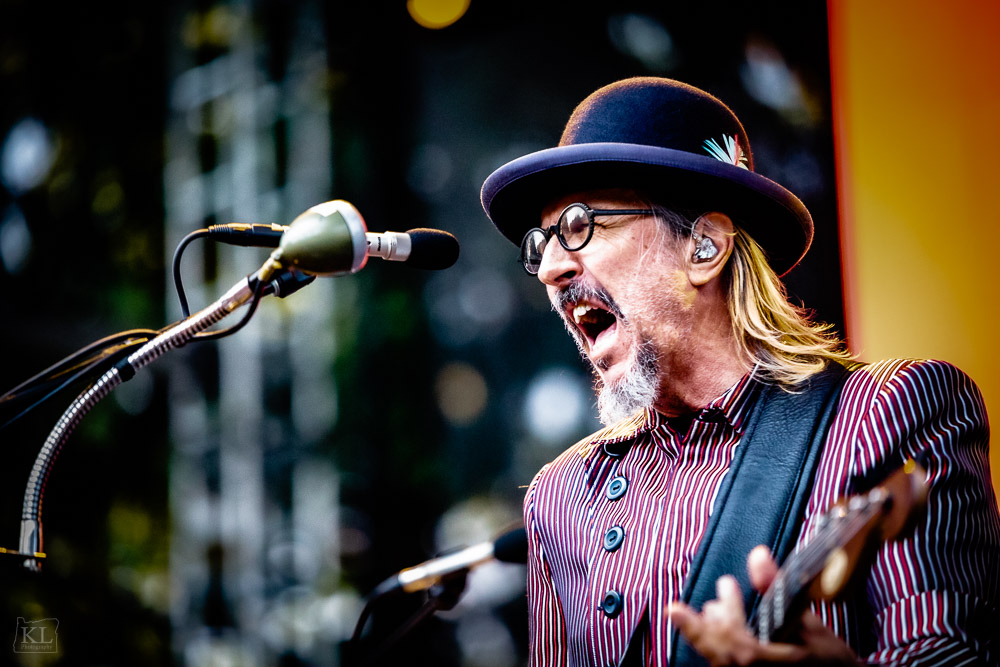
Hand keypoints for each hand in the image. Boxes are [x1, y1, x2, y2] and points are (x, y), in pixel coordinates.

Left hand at [666, 546, 859, 665]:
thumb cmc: (830, 661)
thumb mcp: (810, 623)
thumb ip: (778, 589)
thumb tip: (757, 555)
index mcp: (765, 663)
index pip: (726, 645)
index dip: (696, 628)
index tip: (674, 608)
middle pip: (717, 654)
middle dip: (704, 625)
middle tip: (714, 600)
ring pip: (719, 662)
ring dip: (712, 636)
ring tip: (716, 611)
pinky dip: (721, 648)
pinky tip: (724, 631)